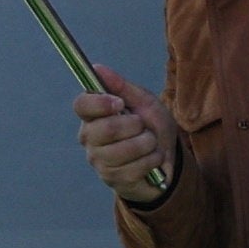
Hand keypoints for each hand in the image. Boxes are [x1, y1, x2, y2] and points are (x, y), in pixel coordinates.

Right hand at [74, 64, 186, 206]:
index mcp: (93, 115)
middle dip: (134, 125)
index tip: (119, 103)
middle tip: (142, 126)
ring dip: (147, 143)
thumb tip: (97, 67)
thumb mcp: (144, 102)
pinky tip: (152, 159)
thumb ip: (122, 87)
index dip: (100, 103)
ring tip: (150, 143)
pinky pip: (136, 167)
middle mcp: (90, 138)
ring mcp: (100, 161)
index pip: (81, 105)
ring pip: (124, 150)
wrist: (168, 159)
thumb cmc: (151, 127)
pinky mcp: (113, 180)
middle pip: (105, 129)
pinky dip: (152, 160)